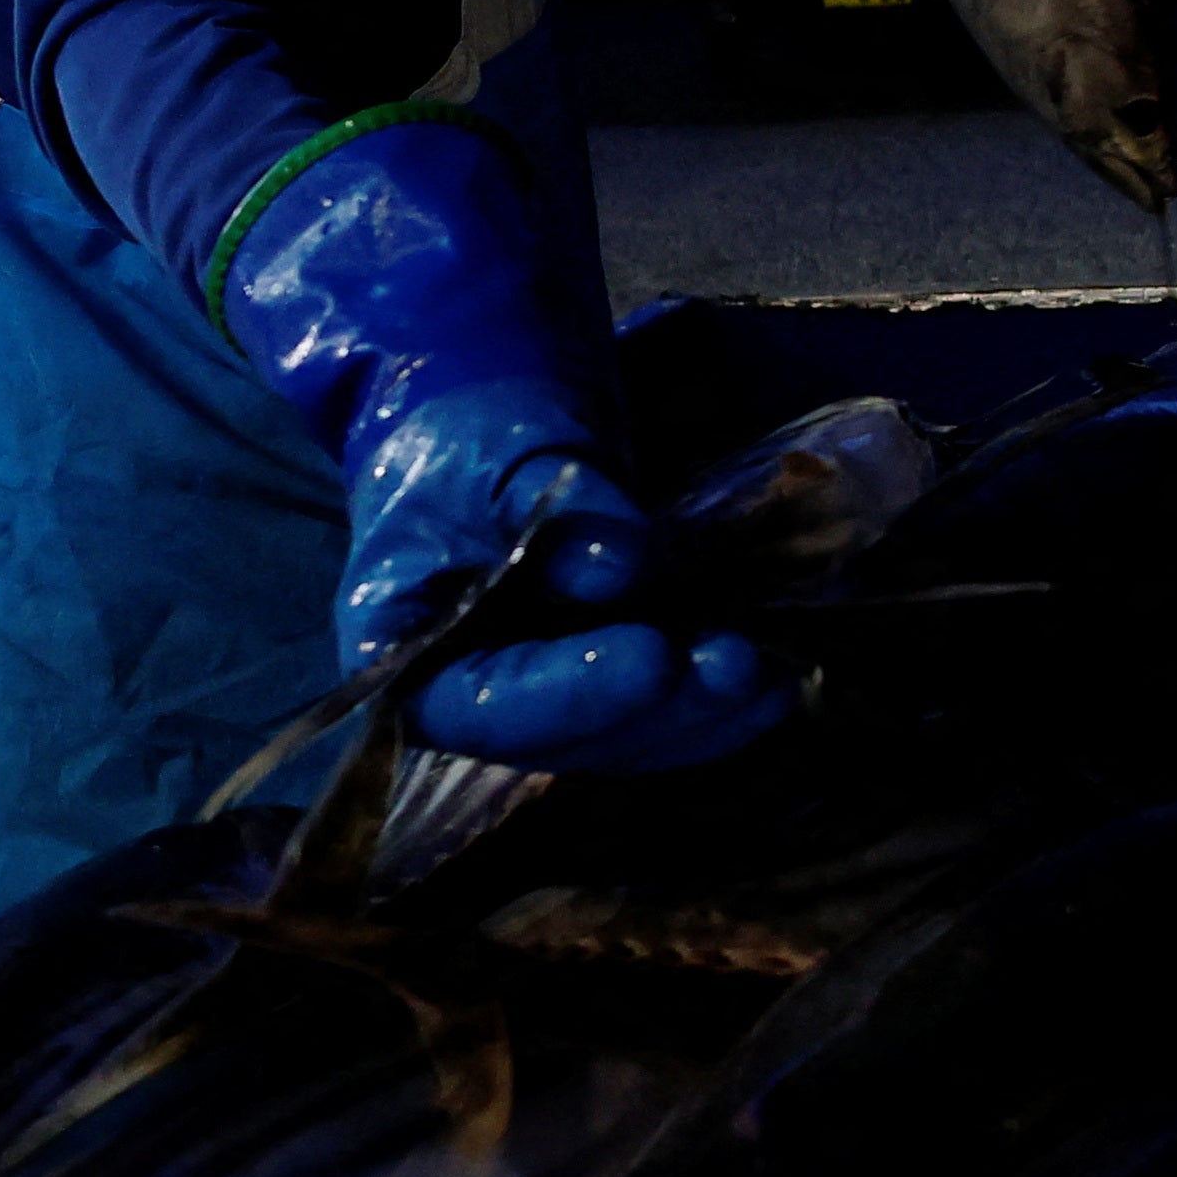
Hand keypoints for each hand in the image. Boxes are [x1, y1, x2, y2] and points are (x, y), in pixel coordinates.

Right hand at [214, 117, 802, 773]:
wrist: (491, 434)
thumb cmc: (472, 432)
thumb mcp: (502, 448)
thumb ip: (550, 506)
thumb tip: (621, 571)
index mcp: (398, 645)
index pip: (478, 702)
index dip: (568, 693)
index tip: (653, 657)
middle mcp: (461, 696)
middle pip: (560, 740)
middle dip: (655, 709)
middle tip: (734, 663)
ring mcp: (532, 703)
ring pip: (617, 743)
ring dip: (699, 720)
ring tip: (767, 675)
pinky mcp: (593, 694)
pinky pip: (652, 721)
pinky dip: (715, 712)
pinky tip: (778, 682)